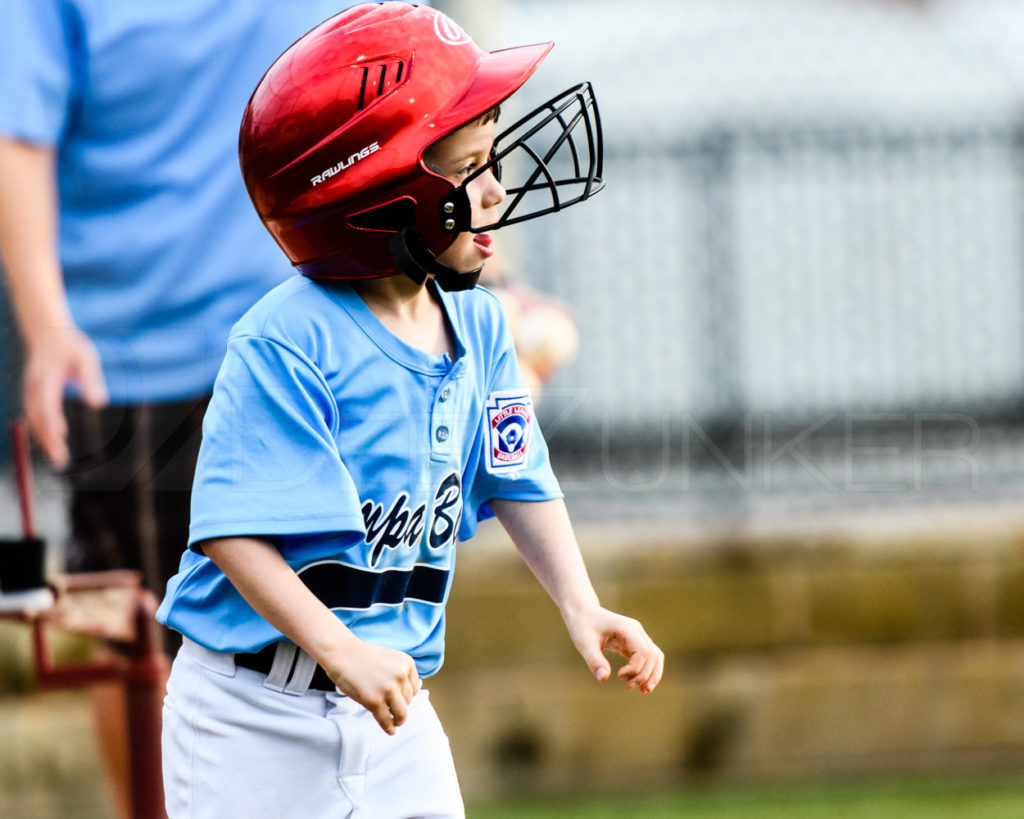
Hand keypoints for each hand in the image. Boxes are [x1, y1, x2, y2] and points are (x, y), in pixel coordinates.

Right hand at [23, 326, 107, 467]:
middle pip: (37, 420)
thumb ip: (91, 380)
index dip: (52, 429)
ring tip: (58, 459)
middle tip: (60, 462)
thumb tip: (99, 404)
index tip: (61, 444)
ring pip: (33, 420)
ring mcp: (30, 391)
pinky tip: (53, 443)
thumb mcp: (86, 358)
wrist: (48, 332)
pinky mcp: (32, 394)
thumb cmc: (71, 346)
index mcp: (46, 380)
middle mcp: (33, 388)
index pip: (47, 409)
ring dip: (44, 439)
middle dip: (47, 441)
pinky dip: (41, 430)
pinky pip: (34, 416)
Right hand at [322, 638, 421, 734]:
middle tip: (393, 710)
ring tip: (395, 722)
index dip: (406, 695)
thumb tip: (405, 697)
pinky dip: (389, 728)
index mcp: (407, 663)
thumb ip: (399, 674)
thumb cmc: (362, 656)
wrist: (342, 653)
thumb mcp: (389, 660)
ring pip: (402, 713)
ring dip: (398, 719)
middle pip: (408, 700)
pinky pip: (386, 720)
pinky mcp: (374, 701)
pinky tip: (390, 730)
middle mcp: (401, 676)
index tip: (400, 700)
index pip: (414, 688)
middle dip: (401, 705)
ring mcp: (388, 689)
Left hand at [563, 605, 663, 693]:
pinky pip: (648, 657)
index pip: (643, 651)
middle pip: (653, 655)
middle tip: (629, 687)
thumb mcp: (584, 643)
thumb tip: (603, 678)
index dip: (635, 668)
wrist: (582, 613)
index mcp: (627, 628)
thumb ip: (594, 660)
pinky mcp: (633, 643)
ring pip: (655, 656)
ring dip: (652, 674)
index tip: (619, 676)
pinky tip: (641, 685)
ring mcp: (637, 636)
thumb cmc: (582, 626)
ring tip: (644, 691)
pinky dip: (647, 671)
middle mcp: (636, 631)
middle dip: (644, 674)